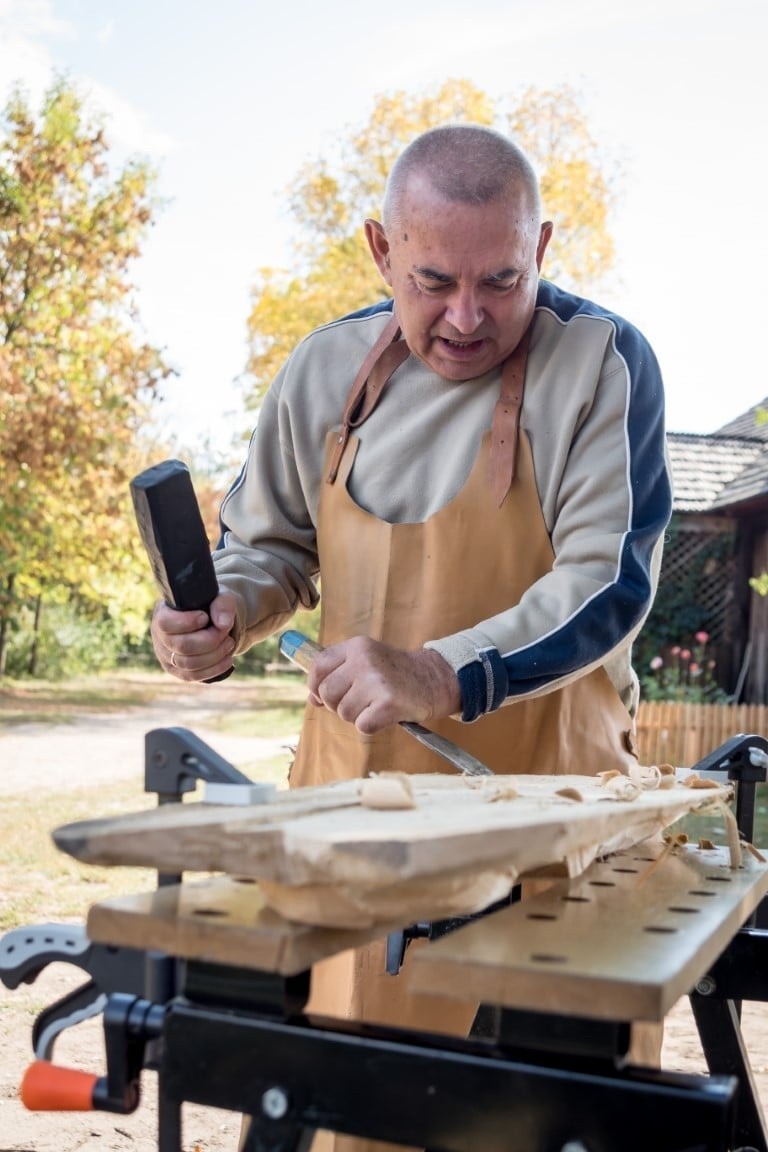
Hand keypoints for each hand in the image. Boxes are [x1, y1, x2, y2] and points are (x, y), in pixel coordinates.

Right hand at [151, 590, 237, 681]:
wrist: (210, 620)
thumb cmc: (210, 606)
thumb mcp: (219, 597)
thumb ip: (222, 605)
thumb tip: (223, 624)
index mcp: (162, 614)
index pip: (166, 623)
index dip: (188, 622)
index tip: (205, 617)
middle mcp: (160, 637)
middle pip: (183, 646)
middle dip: (210, 640)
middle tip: (225, 632)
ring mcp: (166, 657)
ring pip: (189, 664)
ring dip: (215, 655)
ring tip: (229, 643)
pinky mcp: (177, 671)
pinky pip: (193, 676)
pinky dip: (214, 669)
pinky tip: (227, 659)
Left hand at [306, 636, 460, 733]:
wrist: (434, 680)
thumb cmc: (396, 673)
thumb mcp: (367, 660)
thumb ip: (338, 673)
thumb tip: (312, 698)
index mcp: (356, 646)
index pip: (318, 667)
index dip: (315, 686)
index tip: (323, 694)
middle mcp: (364, 660)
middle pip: (327, 694)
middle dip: (337, 705)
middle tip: (358, 702)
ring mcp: (376, 681)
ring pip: (343, 712)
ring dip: (357, 716)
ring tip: (375, 705)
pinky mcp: (388, 704)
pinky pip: (362, 725)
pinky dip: (371, 725)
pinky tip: (384, 714)